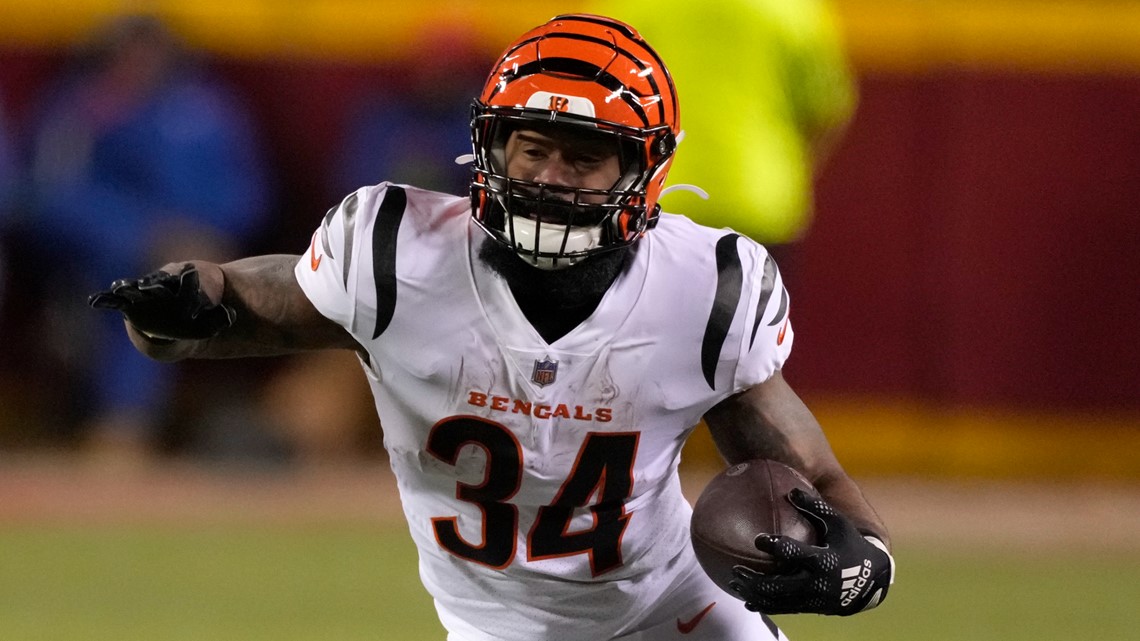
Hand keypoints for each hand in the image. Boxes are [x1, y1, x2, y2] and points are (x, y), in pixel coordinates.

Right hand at [88, 263, 235, 339]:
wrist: (185, 317)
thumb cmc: (202, 318)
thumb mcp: (215, 319)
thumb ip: (221, 318)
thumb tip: (229, 313)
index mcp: (189, 282)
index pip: (190, 280)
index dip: (190, 279)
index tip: (190, 273)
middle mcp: (167, 286)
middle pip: (162, 285)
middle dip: (157, 286)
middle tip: (151, 286)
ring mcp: (147, 293)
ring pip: (138, 291)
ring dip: (130, 291)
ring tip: (120, 291)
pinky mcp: (131, 304)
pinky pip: (117, 301)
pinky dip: (107, 300)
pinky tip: (95, 301)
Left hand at [729, 488, 894, 615]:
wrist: (870, 581)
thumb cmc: (850, 544)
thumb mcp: (838, 523)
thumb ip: (814, 507)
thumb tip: (790, 490)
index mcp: (824, 560)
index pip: (797, 554)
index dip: (777, 547)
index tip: (758, 538)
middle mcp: (817, 584)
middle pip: (780, 586)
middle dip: (755, 580)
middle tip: (735, 569)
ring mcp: (812, 600)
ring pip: (777, 602)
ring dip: (753, 595)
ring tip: (733, 584)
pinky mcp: (810, 609)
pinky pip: (782, 609)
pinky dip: (763, 605)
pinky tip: (746, 599)